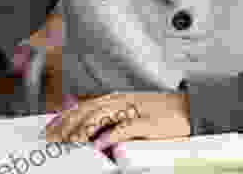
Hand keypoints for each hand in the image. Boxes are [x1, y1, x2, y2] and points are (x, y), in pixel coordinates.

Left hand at [40, 92, 190, 150]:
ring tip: (70, 141)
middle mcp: (123, 101)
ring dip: (83, 129)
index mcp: (118, 99)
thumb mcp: (133, 112)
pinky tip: (99, 144)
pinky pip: (126, 128)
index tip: (51, 129)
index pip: (84, 106)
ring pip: (101, 116)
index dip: (65, 117)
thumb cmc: (163, 113)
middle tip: (53, 139)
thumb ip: (113, 119)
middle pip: (87, 110)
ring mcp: (136, 110)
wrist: (192, 108)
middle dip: (67, 125)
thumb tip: (93, 134)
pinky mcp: (149, 123)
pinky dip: (111, 135)